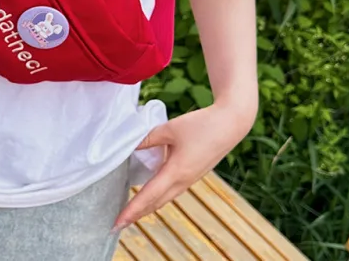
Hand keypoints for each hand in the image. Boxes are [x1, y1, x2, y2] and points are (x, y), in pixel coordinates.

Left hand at [113, 101, 255, 231]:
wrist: (231, 124)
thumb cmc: (201, 125)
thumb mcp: (169, 129)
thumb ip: (148, 138)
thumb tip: (129, 145)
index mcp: (176, 172)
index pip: (148, 195)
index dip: (131, 210)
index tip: (117, 222)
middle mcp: (183, 181)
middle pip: (155, 203)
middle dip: (137, 213)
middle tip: (118, 223)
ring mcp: (190, 179)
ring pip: (165, 198)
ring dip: (148, 206)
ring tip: (132, 212)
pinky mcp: (194, 174)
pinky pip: (173, 191)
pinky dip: (158, 197)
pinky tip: (152, 194)